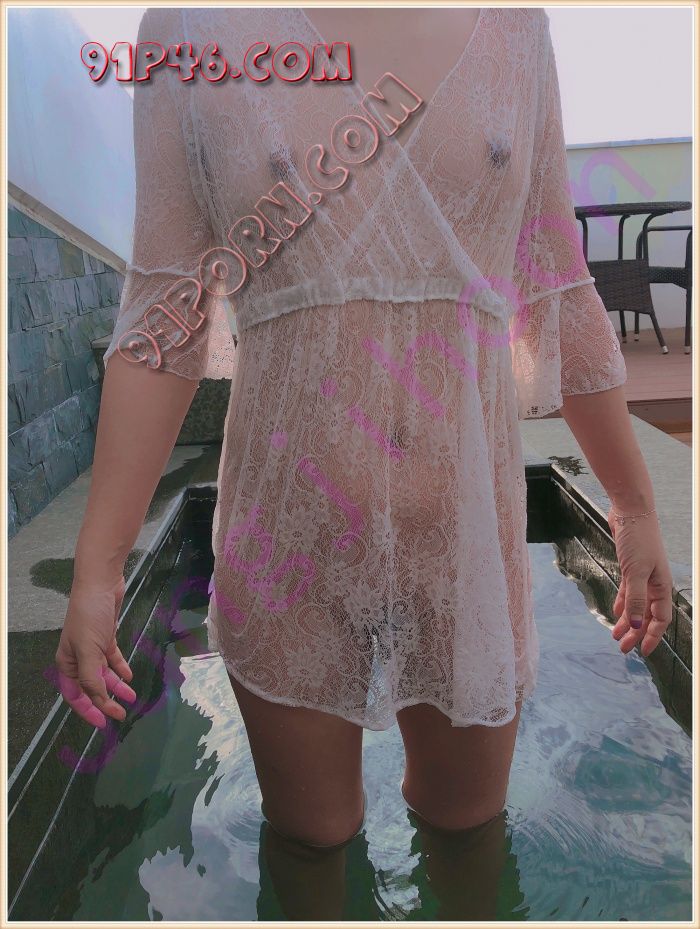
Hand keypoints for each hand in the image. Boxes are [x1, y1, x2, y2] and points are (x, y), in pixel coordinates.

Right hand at [52, 574, 135, 727]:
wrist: (100, 583)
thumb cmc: (90, 616)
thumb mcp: (89, 650)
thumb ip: (92, 678)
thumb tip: (99, 700)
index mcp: (67, 663)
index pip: (75, 695)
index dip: (89, 710)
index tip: (105, 723)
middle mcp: (78, 658)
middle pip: (91, 687)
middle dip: (105, 701)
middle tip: (122, 714)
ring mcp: (92, 647)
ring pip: (104, 673)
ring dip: (117, 686)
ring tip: (133, 696)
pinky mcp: (106, 636)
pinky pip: (113, 658)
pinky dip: (120, 668)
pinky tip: (130, 676)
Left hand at [607, 506, 672, 657]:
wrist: (631, 512)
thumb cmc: (638, 540)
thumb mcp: (636, 572)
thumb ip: (635, 599)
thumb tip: (634, 625)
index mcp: (661, 586)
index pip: (660, 618)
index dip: (652, 636)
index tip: (641, 651)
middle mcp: (654, 583)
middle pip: (646, 614)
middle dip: (635, 632)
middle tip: (622, 648)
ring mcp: (642, 575)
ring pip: (635, 605)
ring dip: (626, 621)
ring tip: (615, 635)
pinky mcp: (630, 567)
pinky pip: (628, 591)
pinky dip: (622, 603)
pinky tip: (616, 613)